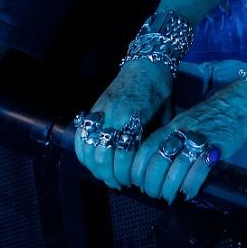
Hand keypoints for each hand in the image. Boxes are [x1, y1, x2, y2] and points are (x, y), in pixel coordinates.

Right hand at [74, 58, 174, 189]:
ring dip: (95, 167)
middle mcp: (113, 114)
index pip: (124, 153)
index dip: (126, 172)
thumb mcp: (165, 115)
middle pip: (103, 154)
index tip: (132, 181)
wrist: (146, 63)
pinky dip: (83, 152)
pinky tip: (92, 162)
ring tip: (106, 176)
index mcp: (134, 115)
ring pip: (88, 147)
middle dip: (109, 174)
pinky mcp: (93, 108)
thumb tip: (150, 164)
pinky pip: (81, 135)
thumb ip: (154, 137)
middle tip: (119, 184)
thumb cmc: (160, 89)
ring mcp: (100, 111)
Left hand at [129, 80, 246, 201]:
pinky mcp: (217, 147)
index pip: (145, 149)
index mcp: (172, 126)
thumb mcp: (188, 122)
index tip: (139, 184)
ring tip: (170, 198)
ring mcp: (199, 139)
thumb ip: (175, 138)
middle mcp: (181, 132)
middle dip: (153, 184)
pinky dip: (191, 185)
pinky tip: (189, 193)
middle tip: (155, 194)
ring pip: (176, 168)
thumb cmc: (215, 114)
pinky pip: (199, 170)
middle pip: (158, 162)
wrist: (243, 101)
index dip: (139, 170)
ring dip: (170, 188)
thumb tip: (163, 165)